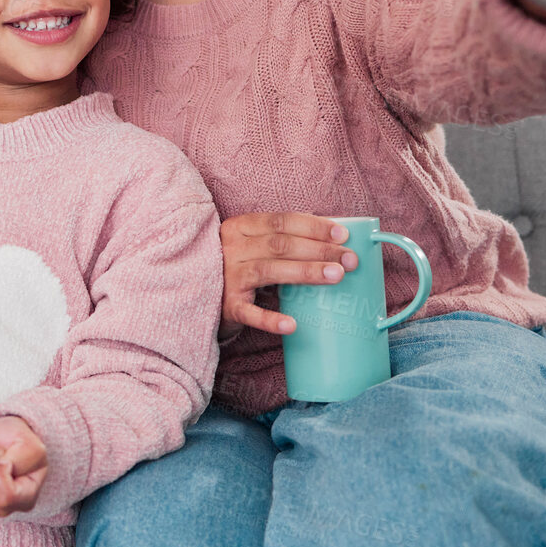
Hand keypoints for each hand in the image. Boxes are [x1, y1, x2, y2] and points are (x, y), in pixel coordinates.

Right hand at [219, 213, 357, 336]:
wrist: (196, 294)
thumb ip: (279, 238)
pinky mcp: (227, 305)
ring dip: (305, 272)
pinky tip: (292, 325)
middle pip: (279, 244)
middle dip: (318, 249)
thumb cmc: (235, 266)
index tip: (342, 234)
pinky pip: (249, 312)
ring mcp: (227, 277)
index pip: (280, 221)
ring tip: (335, 276)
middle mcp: (231, 248)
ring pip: (268, 270)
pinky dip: (270, 319)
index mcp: (239, 228)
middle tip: (349, 259)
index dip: (312, 226)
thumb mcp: (250, 244)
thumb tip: (327, 232)